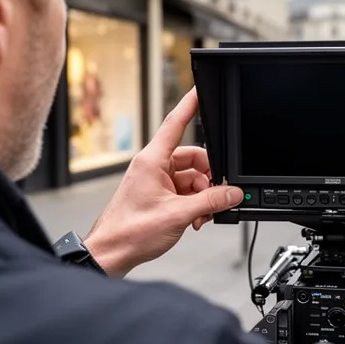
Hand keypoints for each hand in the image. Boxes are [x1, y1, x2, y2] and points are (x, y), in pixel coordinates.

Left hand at [83, 88, 243, 276]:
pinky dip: (194, 204)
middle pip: (193, 158)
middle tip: (217, 195)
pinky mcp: (157, 195)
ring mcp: (155, 181)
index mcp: (153, 161)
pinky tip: (194, 219)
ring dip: (202, 196)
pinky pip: (184, 191)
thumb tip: (232, 193)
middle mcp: (153, 167)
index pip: (175, 123)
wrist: (112, 253)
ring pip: (191, 178)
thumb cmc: (129, 231)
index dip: (189, 104)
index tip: (199, 90)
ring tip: (201, 216)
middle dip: (209, 178)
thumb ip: (210, 202)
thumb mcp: (178, 215)